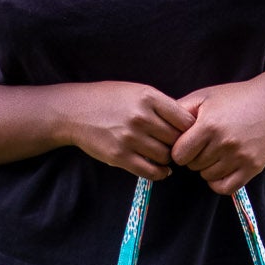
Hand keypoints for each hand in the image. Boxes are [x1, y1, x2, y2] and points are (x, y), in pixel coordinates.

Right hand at [60, 81, 196, 180]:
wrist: (74, 111)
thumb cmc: (108, 99)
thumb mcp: (136, 91)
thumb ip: (161, 105)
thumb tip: (188, 124)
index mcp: (148, 97)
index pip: (185, 120)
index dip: (189, 129)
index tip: (185, 133)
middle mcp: (140, 117)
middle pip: (176, 139)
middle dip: (177, 144)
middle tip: (173, 146)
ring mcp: (130, 138)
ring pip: (165, 156)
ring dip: (166, 158)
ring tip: (161, 154)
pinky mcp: (119, 156)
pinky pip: (150, 171)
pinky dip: (159, 173)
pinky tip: (159, 169)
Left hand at [170, 79, 264, 194]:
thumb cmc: (234, 97)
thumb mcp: (204, 96)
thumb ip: (179, 110)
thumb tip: (157, 125)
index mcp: (209, 126)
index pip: (179, 155)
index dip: (179, 150)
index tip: (186, 143)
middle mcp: (224, 143)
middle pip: (193, 166)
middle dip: (194, 157)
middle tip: (204, 145)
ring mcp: (240, 157)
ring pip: (207, 177)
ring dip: (206, 168)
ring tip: (215, 152)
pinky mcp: (253, 167)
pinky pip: (225, 188)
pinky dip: (218, 182)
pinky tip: (220, 168)